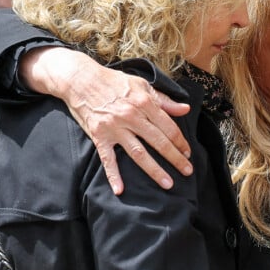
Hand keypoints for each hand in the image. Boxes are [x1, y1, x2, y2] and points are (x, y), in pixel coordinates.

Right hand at [19, 47, 192, 193]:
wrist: (81, 79)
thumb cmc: (113, 81)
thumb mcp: (141, 84)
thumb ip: (164, 99)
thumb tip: (185, 109)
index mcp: (144, 102)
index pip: (168, 126)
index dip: (181, 141)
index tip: (188, 152)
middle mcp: (131, 116)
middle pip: (158, 142)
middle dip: (175, 158)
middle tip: (187, 171)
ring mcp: (115, 128)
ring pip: (139, 153)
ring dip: (154, 170)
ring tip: (167, 183)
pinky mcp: (99, 136)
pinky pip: (108, 159)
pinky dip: (113, 175)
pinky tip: (120, 190)